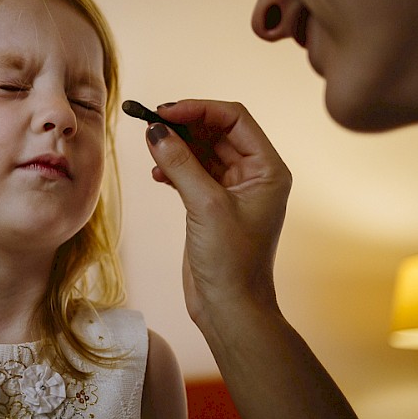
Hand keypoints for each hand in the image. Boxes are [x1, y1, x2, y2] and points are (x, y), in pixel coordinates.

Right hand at [143, 100, 291, 326]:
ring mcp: (232, 190)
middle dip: (184, 125)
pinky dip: (173, 167)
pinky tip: (156, 173)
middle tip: (150, 123)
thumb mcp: (205, 206)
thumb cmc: (232, 262)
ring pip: (201, 150)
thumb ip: (180, 165)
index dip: (199, 109)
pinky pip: (192, 171)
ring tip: (150, 146)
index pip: (234, 119)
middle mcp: (254, 175)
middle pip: (216, 131)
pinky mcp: (212, 205)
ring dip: (176, 145)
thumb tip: (156, 131)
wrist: (229, 308)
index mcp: (267, 169)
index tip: (164, 112)